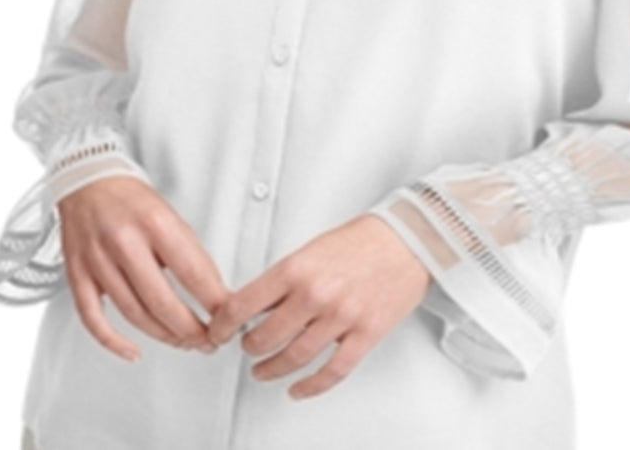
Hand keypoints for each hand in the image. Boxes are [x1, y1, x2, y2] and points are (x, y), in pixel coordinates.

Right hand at [58, 176, 229, 361]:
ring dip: (164, 337)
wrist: (88, 183)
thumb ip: (192, 256)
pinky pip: (92, 318)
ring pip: (134, 314)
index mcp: (155, 224)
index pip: (194, 274)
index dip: (216, 306)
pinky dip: (113, 341)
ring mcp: (97, 260)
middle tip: (210, 341)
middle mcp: (124, 242)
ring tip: (185, 343)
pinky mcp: (77, 274)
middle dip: (192, 331)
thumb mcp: (174, 218)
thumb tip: (217, 297)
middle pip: (163, 303)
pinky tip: (133, 351)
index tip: (230, 320)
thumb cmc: (133, 202)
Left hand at [205, 213, 432, 399]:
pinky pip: (333, 371)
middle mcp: (316, 295)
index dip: (223, 325)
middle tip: (246, 348)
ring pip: (294, 358)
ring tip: (263, 371)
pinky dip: (311, 386)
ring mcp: (341, 317)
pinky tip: (298, 389)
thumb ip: (284, 279)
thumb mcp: (311, 249)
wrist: (410, 240)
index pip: (243, 305)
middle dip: (249, 348)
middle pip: (264, 337)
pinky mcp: (365, 334)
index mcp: (297, 269)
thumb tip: (257, 304)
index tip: (219, 331)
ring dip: (272, 369)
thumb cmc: (365, 240)